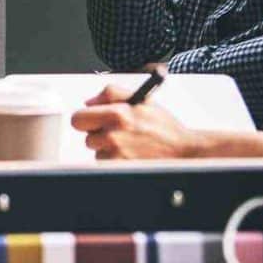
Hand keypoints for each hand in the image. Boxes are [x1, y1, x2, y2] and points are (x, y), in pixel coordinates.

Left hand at [69, 83, 195, 158]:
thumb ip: (111, 93)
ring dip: (109, 150)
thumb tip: (89, 102)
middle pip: (87, 138)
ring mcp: (116, 155)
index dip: (86, 119)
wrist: (183, 150)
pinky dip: (116, 162)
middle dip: (99, 135)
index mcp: (117, 114)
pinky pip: (107, 165)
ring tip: (130, 145)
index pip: (78, 119)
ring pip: (98, 153)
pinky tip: (132, 155)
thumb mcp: (141, 99)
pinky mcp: (120, 169)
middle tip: (117, 134)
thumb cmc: (164, 126)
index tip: (92, 121)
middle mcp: (114, 135)